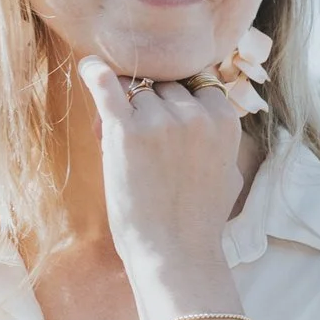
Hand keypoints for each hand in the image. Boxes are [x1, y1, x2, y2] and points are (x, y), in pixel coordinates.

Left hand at [76, 55, 245, 305]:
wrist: (174, 251)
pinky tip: (91, 68)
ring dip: (128, 109)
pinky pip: (105, 83)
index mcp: (226, 122)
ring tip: (126, 145)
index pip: (198, 85)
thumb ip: (220, 138)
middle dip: (153, 104)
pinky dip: (95, 73)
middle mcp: (197, 115)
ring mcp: (161, 120)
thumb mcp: (229, 172)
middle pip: (166, 85)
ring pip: (137, 91)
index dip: (181, 101)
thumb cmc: (200, 218)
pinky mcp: (125, 130)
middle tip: (144, 138)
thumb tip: (209, 112)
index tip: (171, 121)